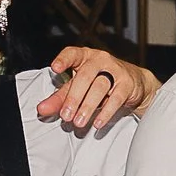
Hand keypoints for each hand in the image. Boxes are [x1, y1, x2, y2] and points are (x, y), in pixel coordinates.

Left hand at [38, 47, 155, 131]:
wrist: (133, 83)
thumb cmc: (101, 81)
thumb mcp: (79, 87)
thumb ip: (60, 97)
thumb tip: (42, 109)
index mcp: (84, 57)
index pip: (72, 53)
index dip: (63, 60)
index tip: (55, 68)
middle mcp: (99, 60)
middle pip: (84, 76)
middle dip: (74, 98)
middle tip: (66, 115)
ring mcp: (115, 70)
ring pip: (99, 87)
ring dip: (87, 107)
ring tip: (79, 122)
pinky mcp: (127, 83)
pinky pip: (116, 98)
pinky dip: (106, 112)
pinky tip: (97, 122)